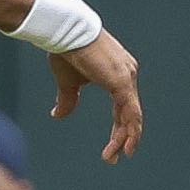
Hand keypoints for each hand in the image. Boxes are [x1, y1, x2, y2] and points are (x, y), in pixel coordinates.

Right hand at [47, 29, 142, 162]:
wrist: (65, 31)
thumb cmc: (66, 51)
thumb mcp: (68, 82)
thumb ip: (68, 100)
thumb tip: (58, 116)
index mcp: (118, 74)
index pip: (123, 106)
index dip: (119, 128)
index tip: (112, 147)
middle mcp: (127, 74)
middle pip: (129, 113)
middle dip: (123, 137)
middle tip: (112, 157)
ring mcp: (127, 77)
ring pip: (131, 116)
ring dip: (124, 138)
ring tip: (115, 156)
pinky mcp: (122, 82)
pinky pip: (131, 112)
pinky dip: (130, 130)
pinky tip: (126, 146)